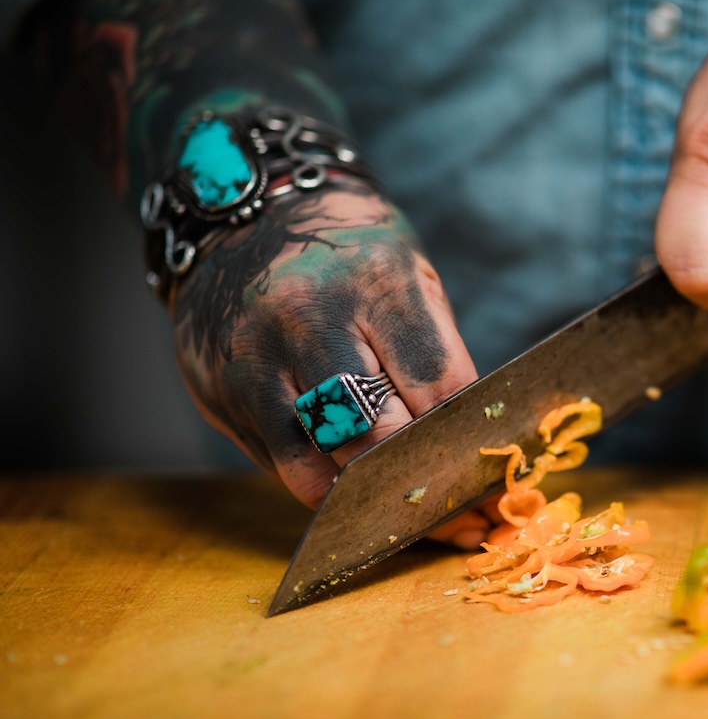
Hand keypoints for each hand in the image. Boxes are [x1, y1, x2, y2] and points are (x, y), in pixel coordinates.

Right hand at [170, 178, 491, 546]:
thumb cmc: (348, 253)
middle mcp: (306, 318)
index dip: (459, 433)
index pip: (433, 383)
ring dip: (363, 493)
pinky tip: (343, 483)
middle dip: (415, 472)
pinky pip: (276, 461)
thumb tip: (467, 444)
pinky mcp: (218, 389)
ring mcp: (254, 357)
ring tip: (394, 503)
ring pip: (316, 461)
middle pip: (374, 431)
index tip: (477, 464)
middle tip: (444, 499)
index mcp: (373, 283)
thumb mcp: (409, 274)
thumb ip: (437, 354)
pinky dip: (316, 480)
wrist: (243, 215)